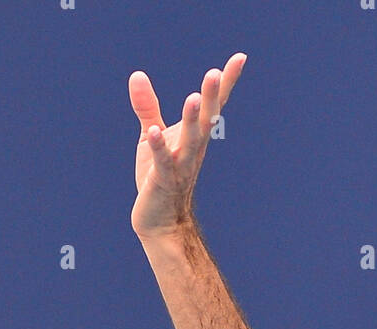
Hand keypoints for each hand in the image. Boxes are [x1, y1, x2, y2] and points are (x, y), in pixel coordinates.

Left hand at [128, 53, 246, 239]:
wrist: (159, 221)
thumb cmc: (158, 178)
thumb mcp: (152, 135)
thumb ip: (147, 107)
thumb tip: (136, 74)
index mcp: (194, 136)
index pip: (213, 106)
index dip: (226, 83)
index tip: (240, 58)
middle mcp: (193, 149)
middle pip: (206, 120)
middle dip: (211, 98)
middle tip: (215, 73)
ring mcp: (180, 165)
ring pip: (190, 141)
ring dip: (192, 121)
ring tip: (193, 98)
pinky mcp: (162, 180)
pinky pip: (162, 162)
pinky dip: (158, 147)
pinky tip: (154, 133)